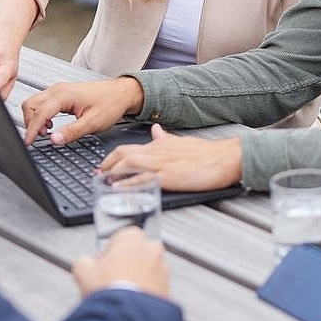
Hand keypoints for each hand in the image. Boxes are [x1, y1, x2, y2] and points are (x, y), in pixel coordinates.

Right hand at [22, 77, 143, 144]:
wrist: (122, 93)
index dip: (31, 130)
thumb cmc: (111, 104)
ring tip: (46, 131)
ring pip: (35, 102)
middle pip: (31, 105)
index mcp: (64, 95)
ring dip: (35, 118)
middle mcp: (59, 90)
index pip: (39, 113)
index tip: (28, 143)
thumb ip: (72, 131)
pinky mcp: (62, 93)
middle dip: (30, 123)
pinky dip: (41, 114)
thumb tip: (54, 139)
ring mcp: (59, 90)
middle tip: (38, 138)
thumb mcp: (93, 122)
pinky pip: (43, 102)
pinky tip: (51, 124)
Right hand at [72, 226, 169, 298]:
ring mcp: (163, 268)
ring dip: (136, 279)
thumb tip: (86, 264)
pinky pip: (155, 287)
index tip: (101, 267)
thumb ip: (85, 261)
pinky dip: (145, 293)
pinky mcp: (168, 288)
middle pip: (135, 254)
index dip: (107, 254)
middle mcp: (152, 248)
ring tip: (120, 295)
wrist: (126, 319)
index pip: (118, 239)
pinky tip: (131, 303)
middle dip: (124, 265)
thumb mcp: (83, 270)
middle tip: (110, 282)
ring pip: (147, 270)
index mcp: (132, 236)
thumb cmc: (109, 291)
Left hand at [100, 125, 241, 191]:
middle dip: (106, 164)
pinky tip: (118, 189)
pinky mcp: (169, 177)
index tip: (101, 166)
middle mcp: (157, 152)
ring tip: (100, 182)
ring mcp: (162, 164)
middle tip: (96, 175)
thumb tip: (155, 131)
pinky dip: (128, 184)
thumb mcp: (182, 142)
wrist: (224, 158)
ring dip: (112, 173)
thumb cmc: (206, 153)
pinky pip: (143, 180)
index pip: (128, 148)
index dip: (111, 158)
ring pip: (129, 164)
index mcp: (159, 145)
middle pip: (123, 154)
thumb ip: (165, 138)